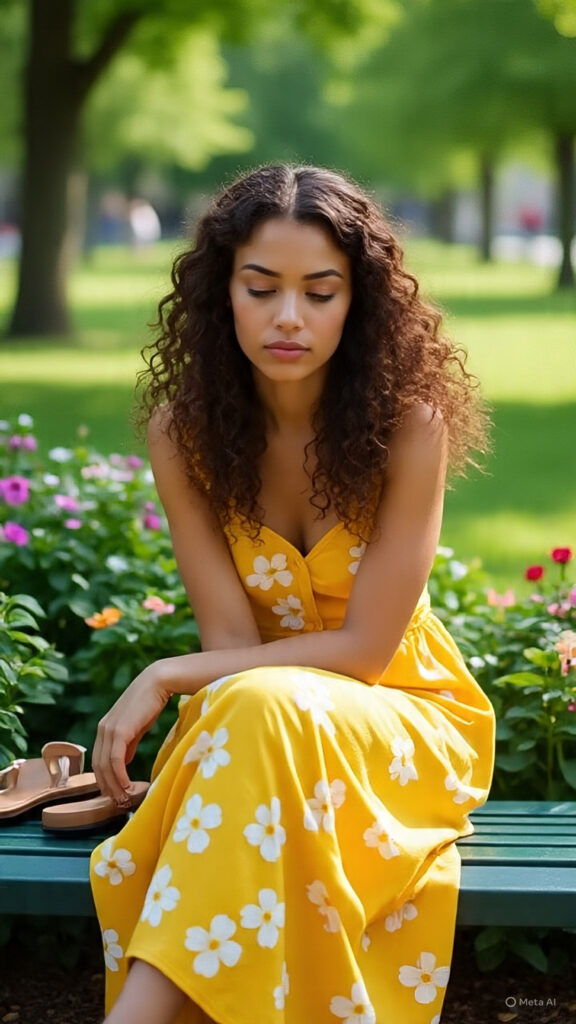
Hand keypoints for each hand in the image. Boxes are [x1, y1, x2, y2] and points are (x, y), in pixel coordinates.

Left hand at [92, 661, 170, 803]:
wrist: (157, 682)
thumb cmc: (149, 703)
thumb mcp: (136, 727)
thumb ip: (127, 744)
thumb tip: (123, 762)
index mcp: (105, 729)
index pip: (99, 761)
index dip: (105, 780)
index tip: (115, 794)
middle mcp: (102, 730)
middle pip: (98, 767)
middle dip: (107, 787)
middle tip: (118, 802)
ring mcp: (108, 730)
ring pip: (105, 766)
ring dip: (113, 785)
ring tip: (123, 798)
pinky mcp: (119, 731)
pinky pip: (115, 759)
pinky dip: (119, 775)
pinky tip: (126, 785)